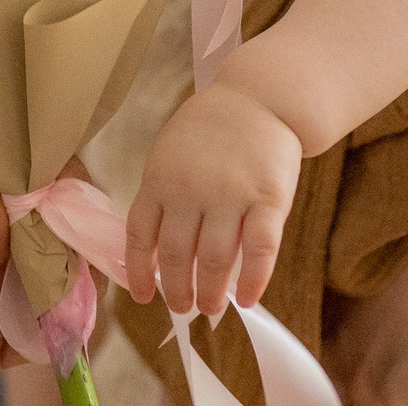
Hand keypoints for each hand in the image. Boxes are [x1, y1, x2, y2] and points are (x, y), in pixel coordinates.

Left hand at [124, 83, 300, 318]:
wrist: (259, 98)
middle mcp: (190, 190)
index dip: (138, 270)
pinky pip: (260, 250)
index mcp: (160, 179)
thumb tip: (157, 252)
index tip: (142, 296)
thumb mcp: (170, 153)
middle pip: (176, 254)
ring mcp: (230, 196)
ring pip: (214, 259)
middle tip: (183, 307)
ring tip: (210, 309)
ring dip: (210, 292)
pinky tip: (247, 300)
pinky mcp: (268, 200)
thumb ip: (163, 196)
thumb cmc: (210, 131)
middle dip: (177, 289)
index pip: (140, 235)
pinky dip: (253, 281)